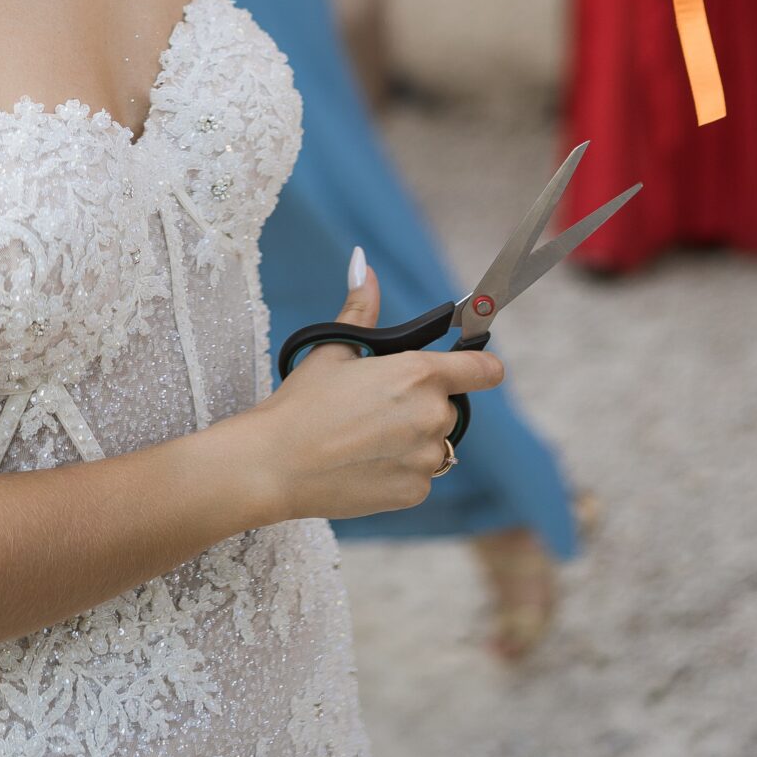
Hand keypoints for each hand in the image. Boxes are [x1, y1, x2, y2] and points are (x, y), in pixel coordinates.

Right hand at [250, 259, 502, 523]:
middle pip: (448, 406)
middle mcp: (432, 417)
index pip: (481, 370)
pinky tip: (362, 462)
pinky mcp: (415, 492)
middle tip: (377, 406)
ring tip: (365, 436)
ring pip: (434, 442)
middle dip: (422, 403)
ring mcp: (425, 459)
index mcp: (418, 374)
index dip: (482, 366)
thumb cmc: (302, 403)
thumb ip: (361, 308)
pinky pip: (419, 474)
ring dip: (413, 438)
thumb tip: (363, 263)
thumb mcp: (334, 349)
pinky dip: (400, 468)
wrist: (275, 465)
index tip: (478, 368)